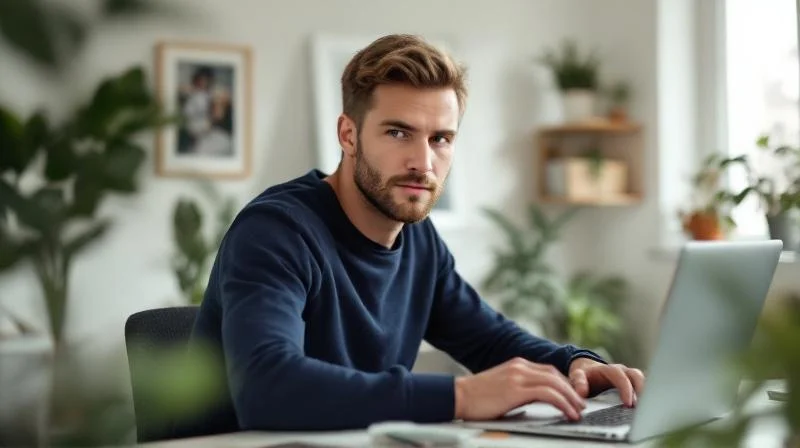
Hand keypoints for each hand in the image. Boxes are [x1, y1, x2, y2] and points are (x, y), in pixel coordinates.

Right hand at [454, 357, 585, 421]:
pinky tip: (568, 413)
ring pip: (556, 383)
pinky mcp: (516, 389)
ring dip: (571, 398)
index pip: (548, 371)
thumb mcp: (502, 389)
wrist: (457, 396)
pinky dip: (563, 403)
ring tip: (579, 411)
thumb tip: (533, 403)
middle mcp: (520, 367)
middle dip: (571, 391)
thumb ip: (519, 390)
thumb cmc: (476, 398)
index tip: (572, 397)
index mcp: (517, 365)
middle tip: (581, 405)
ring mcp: (518, 376)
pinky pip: (548, 394)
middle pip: (555, 375)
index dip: (564, 384)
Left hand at [568, 358, 644, 406]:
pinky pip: (642, 388)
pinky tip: (646, 410)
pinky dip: (645, 396)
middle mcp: (622, 371)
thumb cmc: (584, 374)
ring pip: (642, 381)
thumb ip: (578, 382)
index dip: (626, 389)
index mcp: (609, 369)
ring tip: (647, 410)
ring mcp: (628, 377)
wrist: (588, 370)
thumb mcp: (577, 375)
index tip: (628, 404)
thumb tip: (582, 393)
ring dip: (646, 393)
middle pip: (636, 376)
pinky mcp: (632, 385)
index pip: (620, 376)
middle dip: (641, 390)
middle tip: (642, 407)